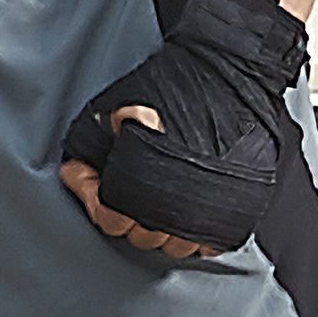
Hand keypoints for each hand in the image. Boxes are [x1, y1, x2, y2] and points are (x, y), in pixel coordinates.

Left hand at [55, 0, 314, 266]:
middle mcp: (178, 210)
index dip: (90, 195)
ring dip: (161, 225)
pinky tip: (185, 209)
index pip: (109, 218)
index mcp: (146, 187)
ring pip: (175, 244)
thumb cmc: (178, 85)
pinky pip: (208, 243)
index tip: (80, 175)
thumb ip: (99, 140)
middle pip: (140, 235)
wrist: (232, 71)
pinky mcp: (239, 213)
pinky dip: (194, 232)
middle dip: (125, 212)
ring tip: (154, 198)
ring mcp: (211, 215)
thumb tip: (79, 164)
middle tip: (118, 183)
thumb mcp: (123, 106)